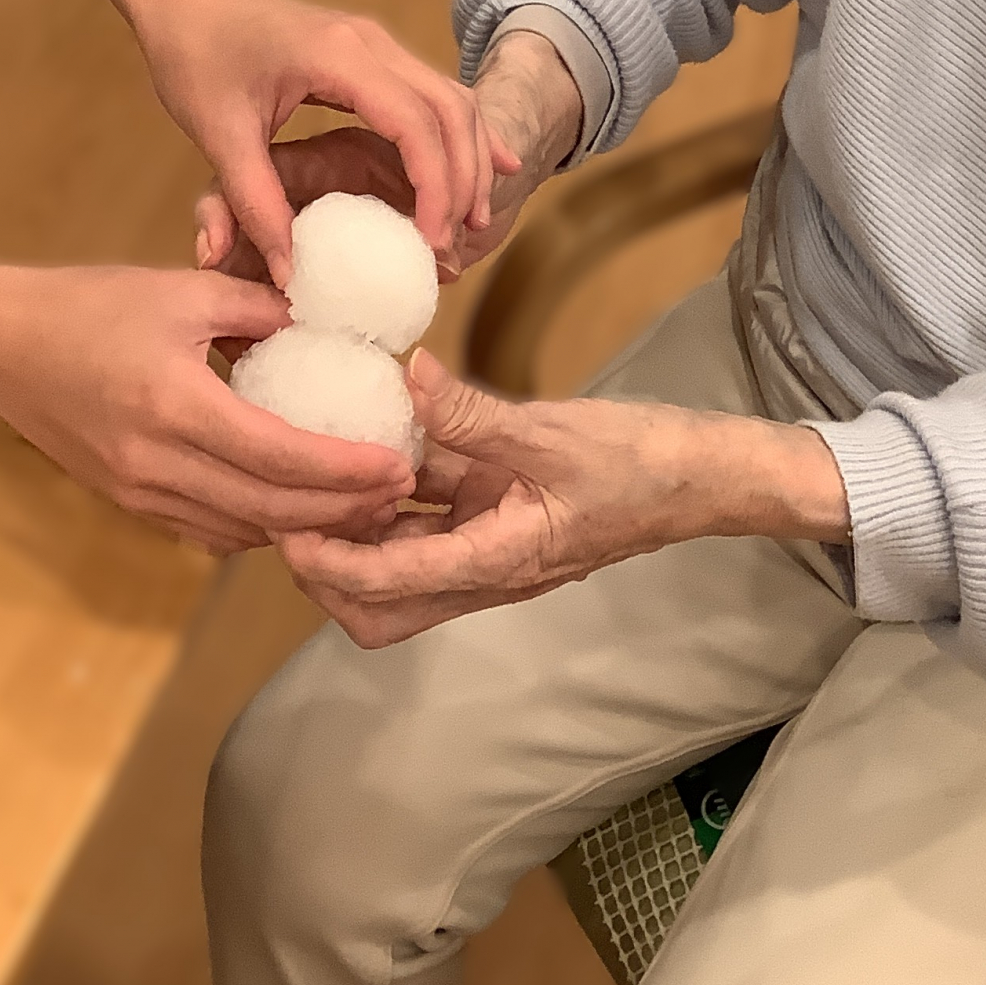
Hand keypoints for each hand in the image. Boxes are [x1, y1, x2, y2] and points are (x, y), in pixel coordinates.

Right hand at [0, 260, 414, 554]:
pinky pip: (208, 528)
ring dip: (305, 525)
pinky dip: (259, 525)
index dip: (346, 470)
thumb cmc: (90, 306)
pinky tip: (296, 508)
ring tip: (363, 505)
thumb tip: (324, 320)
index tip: (398, 463)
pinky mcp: (130, 500)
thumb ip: (260, 306)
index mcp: (175, 406)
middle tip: (399, 490)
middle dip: (342, 508)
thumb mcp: (184, 288)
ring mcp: (140, 491)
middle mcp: (157, 463)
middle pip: (269, 509)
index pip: (280, 457)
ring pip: (241, 530)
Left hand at [135, 0, 516, 280]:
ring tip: (475, 220)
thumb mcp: (218, 135)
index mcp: (338, 56)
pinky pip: (433, 91)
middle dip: (464, 179)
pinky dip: (460, 132)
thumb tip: (290, 273)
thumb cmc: (193, 55)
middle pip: (448, 110)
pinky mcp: (371, 51)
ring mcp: (375, 42)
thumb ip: (256, 203)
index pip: (413, 123)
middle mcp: (371, 42)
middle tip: (457, 243)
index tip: (431, 240)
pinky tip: (489, 164)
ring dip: (470, 157)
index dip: (434, 185)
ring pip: (451, 99)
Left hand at [279, 349, 849, 649]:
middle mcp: (487, 571)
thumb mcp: (553, 429)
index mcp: (499, 561)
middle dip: (329, 575)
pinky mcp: (500, 521)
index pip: (391, 583)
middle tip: (296, 511)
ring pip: (402, 570)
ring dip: (360, 536)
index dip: (329, 564)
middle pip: (382, 609)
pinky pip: (433, 525)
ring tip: (327, 474)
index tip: (285, 532)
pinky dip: (398, 501)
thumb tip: (405, 375)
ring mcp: (492, 550)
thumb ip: (474, 412)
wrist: (700, 476)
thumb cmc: (639, 459)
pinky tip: (380, 446)